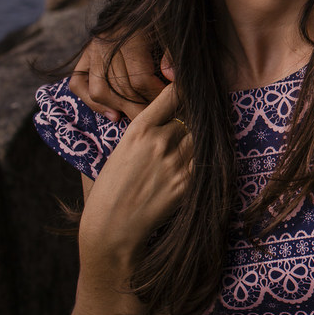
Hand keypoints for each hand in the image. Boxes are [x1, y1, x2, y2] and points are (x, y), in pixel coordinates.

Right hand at [70, 35, 168, 121]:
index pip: (140, 79)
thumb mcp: (175, 27)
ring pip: (99, 89)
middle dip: (141, 107)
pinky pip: (78, 84)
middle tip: (159, 115)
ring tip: (140, 116)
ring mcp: (91, 48)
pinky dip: (93, 102)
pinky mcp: (83, 54)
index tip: (171, 104)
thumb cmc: (164, 14)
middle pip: (120, 88)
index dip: (156, 96)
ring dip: (120, 108)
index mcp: (130, 34)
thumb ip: (174, 52)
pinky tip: (114, 114)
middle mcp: (105, 42)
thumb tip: (171, 77)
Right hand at [79, 83, 192, 262]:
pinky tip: (192, 165)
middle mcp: (161, 141)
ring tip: (186, 151)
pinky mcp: (188, 182)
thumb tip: (169, 116)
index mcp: (139, 129)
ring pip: (200, 138)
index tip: (190, 87)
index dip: (183, 90)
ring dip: (196, 142)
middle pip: (190, 118)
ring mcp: (177, 162)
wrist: (112, 227)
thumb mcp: (120, 150)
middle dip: (189, 123)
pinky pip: (203, 161)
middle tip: (186, 130)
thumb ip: (145, 131)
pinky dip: (201, 160)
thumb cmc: (110, 189)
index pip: (173, 95)